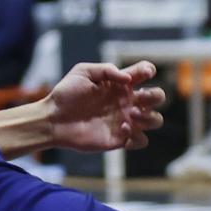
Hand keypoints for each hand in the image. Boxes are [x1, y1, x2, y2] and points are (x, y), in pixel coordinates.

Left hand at [41, 62, 166, 152]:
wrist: (53, 119)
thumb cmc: (66, 94)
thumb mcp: (83, 72)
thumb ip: (107, 69)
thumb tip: (128, 79)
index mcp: (119, 84)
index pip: (144, 73)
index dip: (149, 70)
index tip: (144, 73)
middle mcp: (126, 101)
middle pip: (157, 97)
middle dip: (155, 95)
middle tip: (138, 98)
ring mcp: (125, 120)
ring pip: (155, 120)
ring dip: (149, 116)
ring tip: (131, 114)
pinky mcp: (120, 139)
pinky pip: (142, 140)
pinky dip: (137, 135)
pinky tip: (121, 129)